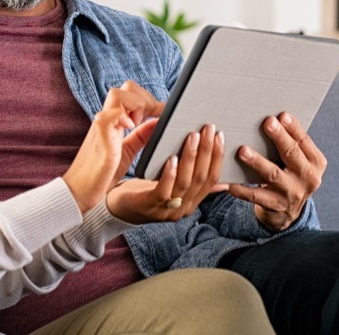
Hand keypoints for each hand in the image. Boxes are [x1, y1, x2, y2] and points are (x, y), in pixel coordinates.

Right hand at [62, 81, 162, 212]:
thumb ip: (141, 136)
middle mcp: (108, 119)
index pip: (132, 93)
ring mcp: (102, 126)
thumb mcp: (128, 151)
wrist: (80, 191)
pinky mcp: (99, 138)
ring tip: (138, 125)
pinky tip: (130, 127)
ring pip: (117, 94)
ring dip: (135, 105)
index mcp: (115, 121)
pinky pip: (108, 116)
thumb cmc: (102, 173)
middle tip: (154, 118)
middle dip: (145, 99)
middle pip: (126, 88)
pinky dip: (122, 116)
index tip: (165, 113)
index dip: (150, 99)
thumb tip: (159, 121)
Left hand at [106, 124, 227, 223]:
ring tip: (192, 137)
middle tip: (208, 129)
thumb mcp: (173, 186)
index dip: (217, 157)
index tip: (219, 135)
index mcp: (191, 202)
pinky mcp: (149, 206)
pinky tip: (171, 158)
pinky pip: (163, 191)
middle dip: (207, 152)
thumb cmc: (145, 191)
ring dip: (191, 158)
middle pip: (201, 178)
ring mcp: (167, 210)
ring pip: (185, 182)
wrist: (115, 208)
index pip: (212, 179)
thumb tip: (223, 179)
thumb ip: (194, 182)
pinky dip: (170, 174)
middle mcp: (183, 208)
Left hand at [227, 112, 325, 232]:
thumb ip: (290, 143)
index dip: (293, 128)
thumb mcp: (298, 161)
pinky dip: (242, 189)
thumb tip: (272, 118)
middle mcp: (308, 178)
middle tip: (267, 123)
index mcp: (315, 162)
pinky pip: (256, 196)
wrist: (288, 210)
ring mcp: (292, 193)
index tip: (282, 115)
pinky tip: (231, 183)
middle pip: (291, 154)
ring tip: (243, 150)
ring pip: (273, 174)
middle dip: (279, 138)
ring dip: (257, 161)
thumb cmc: (289, 175)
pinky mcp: (276, 205)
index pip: (303, 141)